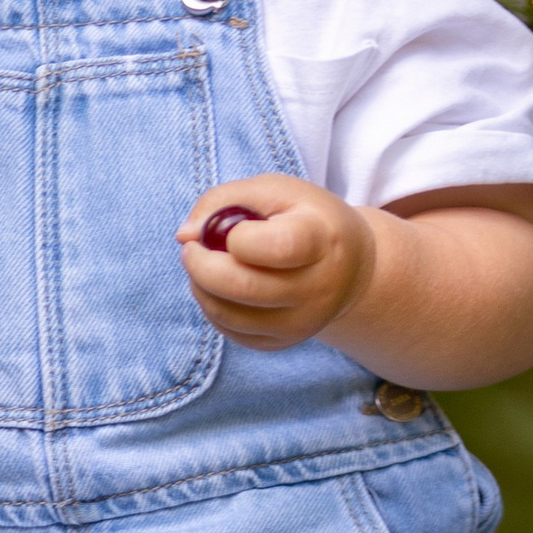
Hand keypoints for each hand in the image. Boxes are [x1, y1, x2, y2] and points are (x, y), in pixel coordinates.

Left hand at [177, 174, 374, 352]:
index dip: (238, 237)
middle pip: (244, 288)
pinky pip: (231, 332)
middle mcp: (317, 289)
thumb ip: (223, 200)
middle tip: (191, 248)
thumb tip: (184, 235)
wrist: (349, 268)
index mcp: (322, 241)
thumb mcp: (275, 190)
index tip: (231, 228)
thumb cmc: (306, 219)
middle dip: (201, 265)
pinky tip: (218, 287)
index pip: (277, 248)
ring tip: (203, 264)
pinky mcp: (283, 343)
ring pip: (230, 315)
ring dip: (200, 287)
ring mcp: (301, 323)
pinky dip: (212, 307)